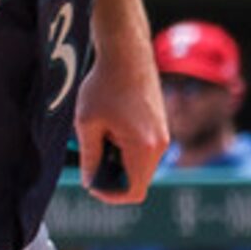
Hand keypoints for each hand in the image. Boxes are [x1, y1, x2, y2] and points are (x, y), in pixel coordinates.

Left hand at [74, 50, 170, 203]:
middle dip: (112, 177)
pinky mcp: (160, 126)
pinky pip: (143, 150)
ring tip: (98, 138)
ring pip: (139, 166)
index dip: (111, 195)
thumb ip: (89, 157)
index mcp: (144, 147)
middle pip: (137, 180)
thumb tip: (90, 182)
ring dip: (117, 161)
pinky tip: (108, 130)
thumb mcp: (87, 124)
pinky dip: (124, 149)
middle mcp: (160, 144)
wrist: (126, 54)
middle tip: (90, 159)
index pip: (134, 191)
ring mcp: (163, 135)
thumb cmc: (104, 87)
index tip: (91, 183)